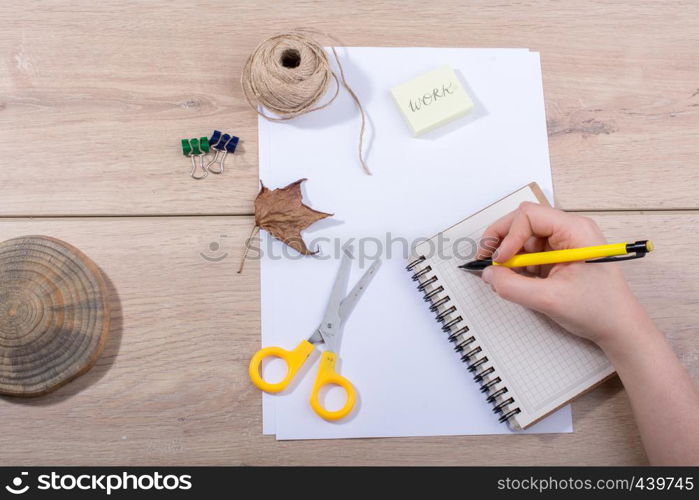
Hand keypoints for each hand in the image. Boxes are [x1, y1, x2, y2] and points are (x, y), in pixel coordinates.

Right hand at [476, 202, 650, 346]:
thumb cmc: (599, 310)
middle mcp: (568, 231)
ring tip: (500, 275)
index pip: (530, 216)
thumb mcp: (550, 299)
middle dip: (501, 240)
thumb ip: (513, 286)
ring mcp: (562, 244)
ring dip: (508, 254)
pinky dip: (516, 265)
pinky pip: (528, 253)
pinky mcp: (557, 258)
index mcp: (574, 231)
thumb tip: (488, 274)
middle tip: (486, 260)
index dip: (509, 235)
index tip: (499, 259)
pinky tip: (514, 279)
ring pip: (522, 238)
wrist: (618, 328)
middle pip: (523, 221)